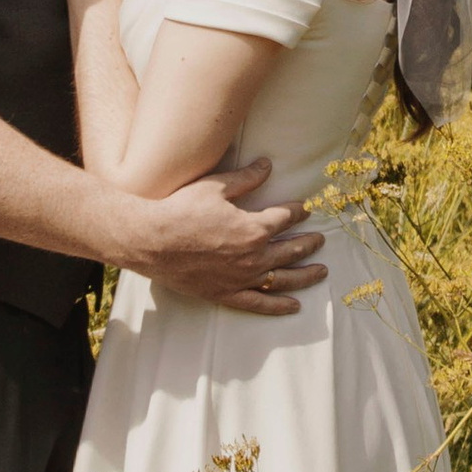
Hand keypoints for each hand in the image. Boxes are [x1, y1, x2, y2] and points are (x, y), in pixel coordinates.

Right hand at [136, 161, 323, 316]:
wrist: (150, 241)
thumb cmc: (180, 210)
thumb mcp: (215, 187)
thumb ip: (246, 178)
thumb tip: (268, 165)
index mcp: (254, 228)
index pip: (284, 218)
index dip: (297, 211)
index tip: (305, 207)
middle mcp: (253, 257)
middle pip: (290, 250)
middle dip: (308, 243)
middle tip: (320, 240)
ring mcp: (241, 279)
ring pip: (282, 279)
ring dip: (305, 275)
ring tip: (321, 271)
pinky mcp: (226, 294)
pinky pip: (259, 304)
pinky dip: (279, 306)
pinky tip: (295, 305)